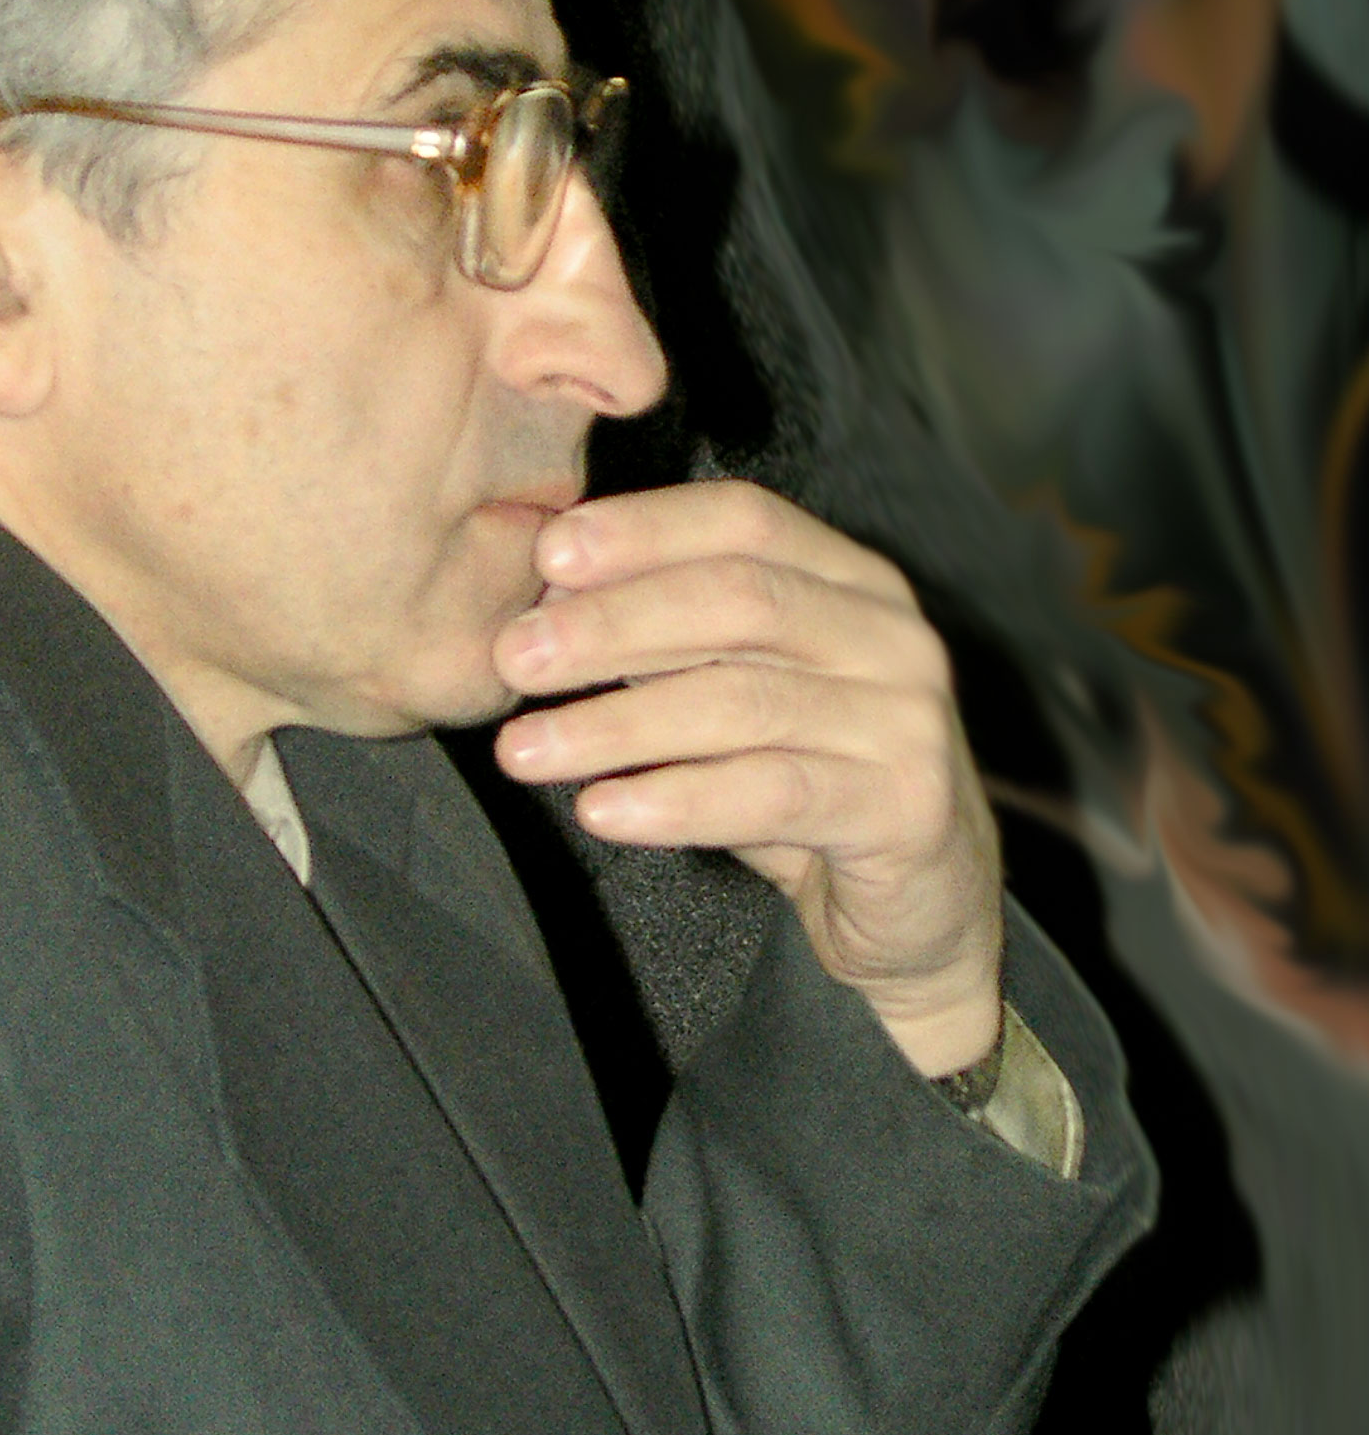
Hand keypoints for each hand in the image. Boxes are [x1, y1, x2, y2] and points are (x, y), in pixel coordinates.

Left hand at [491, 480, 1003, 1075]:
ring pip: (742, 701)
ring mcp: (907, 720)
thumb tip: (545, 605)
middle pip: (736, 600)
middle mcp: (891, 636)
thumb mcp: (739, 700)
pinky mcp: (907, 807)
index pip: (744, 521)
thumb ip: (671, 648)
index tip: (545, 553)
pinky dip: (676, 800)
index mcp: (853, 583)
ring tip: (525, 750)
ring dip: (618, 724)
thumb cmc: (810, 789)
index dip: (643, 529)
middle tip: (512, 657)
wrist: (922, 912)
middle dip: (611, 625)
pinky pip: (772, 793)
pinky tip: (600, 811)